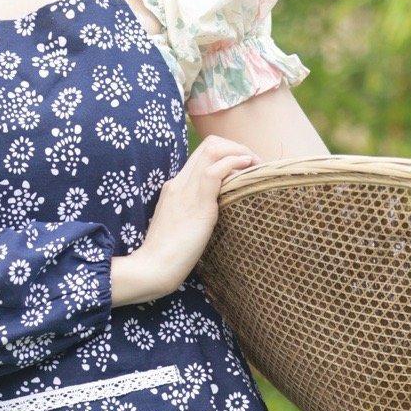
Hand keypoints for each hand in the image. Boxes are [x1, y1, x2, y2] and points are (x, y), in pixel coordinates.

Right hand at [134, 136, 261, 297]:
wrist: (154, 266)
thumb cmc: (168, 254)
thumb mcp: (182, 226)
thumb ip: (194, 213)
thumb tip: (215, 215)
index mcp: (175, 186)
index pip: (201, 154)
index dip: (227, 152)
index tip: (244, 167)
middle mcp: (179, 182)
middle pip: (209, 145)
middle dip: (237, 147)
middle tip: (254, 164)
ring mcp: (187, 190)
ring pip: (213, 150)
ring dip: (240, 152)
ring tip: (256, 166)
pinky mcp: (198, 203)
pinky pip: (216, 171)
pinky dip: (235, 163)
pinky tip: (248, 168)